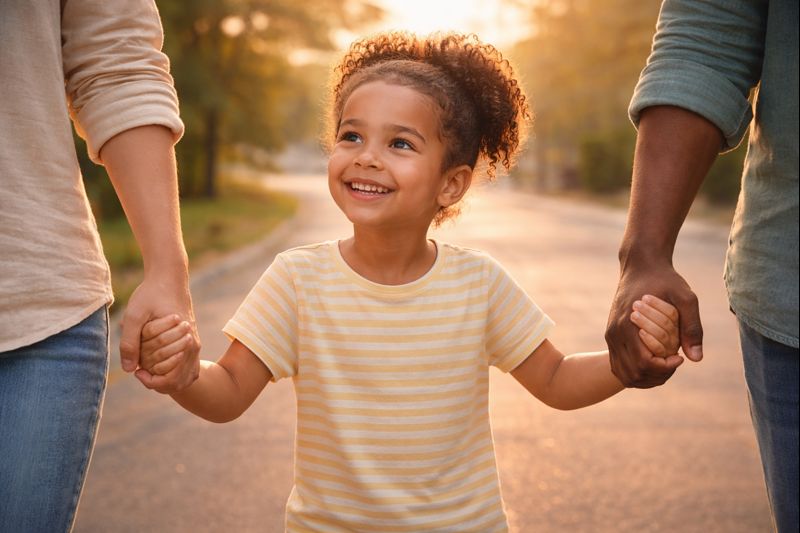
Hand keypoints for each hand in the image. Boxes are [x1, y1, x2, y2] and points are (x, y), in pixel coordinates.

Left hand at [119, 272, 200, 392]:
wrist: (169, 279)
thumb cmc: (151, 294)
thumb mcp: (134, 316)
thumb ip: (129, 343)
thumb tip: (129, 369)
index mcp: (184, 341)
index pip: (170, 379)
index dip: (150, 381)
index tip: (137, 370)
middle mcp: (193, 346)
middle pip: (178, 382)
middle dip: (157, 382)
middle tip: (141, 370)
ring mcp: (195, 345)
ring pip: (185, 378)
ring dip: (167, 380)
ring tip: (149, 371)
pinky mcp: (193, 342)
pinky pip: (189, 369)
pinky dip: (176, 374)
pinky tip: (160, 368)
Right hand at [606, 261, 702, 387]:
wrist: (640, 267)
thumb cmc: (665, 280)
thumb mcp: (686, 298)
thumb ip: (692, 327)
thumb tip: (696, 358)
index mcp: (627, 325)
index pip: (643, 363)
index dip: (664, 368)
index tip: (679, 358)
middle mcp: (614, 334)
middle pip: (633, 373)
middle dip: (657, 375)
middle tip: (674, 362)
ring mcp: (611, 337)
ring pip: (624, 374)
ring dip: (647, 378)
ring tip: (665, 366)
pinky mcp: (612, 337)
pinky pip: (620, 366)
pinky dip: (637, 373)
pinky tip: (655, 363)